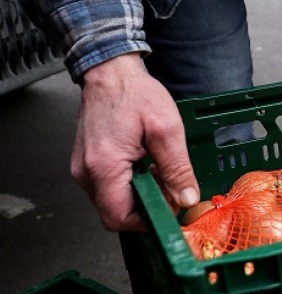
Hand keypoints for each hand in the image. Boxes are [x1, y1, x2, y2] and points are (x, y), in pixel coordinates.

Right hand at [72, 53, 198, 230]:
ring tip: (157, 168)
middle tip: (168, 184)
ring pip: (113, 202)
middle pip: (115, 213)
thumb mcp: (167, 129)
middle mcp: (86, 172)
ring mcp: (83, 169)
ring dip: (140, 194)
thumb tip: (186, 198)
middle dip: (147, 205)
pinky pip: (109, 188)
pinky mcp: (87, 165)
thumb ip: (178, 168)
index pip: (118, 217)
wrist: (111, 73)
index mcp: (104, 165)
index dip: (147, 220)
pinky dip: (130, 184)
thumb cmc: (135, 94)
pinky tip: (145, 164)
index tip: (170, 207)